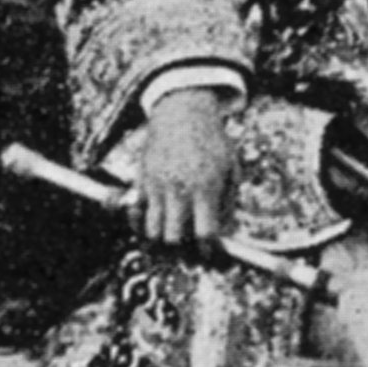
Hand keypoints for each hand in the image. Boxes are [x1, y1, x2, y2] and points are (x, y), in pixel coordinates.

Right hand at [130, 87, 238, 255]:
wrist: (182, 111)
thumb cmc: (212, 140)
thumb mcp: (231, 168)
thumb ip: (228, 202)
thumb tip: (224, 232)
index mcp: (205, 187)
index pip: (205, 234)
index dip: (209, 252)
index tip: (212, 255)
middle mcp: (179, 189)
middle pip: (174, 240)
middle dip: (183, 253)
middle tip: (191, 253)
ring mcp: (157, 185)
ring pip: (151, 231)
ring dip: (162, 243)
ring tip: (172, 244)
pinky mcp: (142, 180)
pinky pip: (136, 213)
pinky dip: (141, 225)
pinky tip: (152, 225)